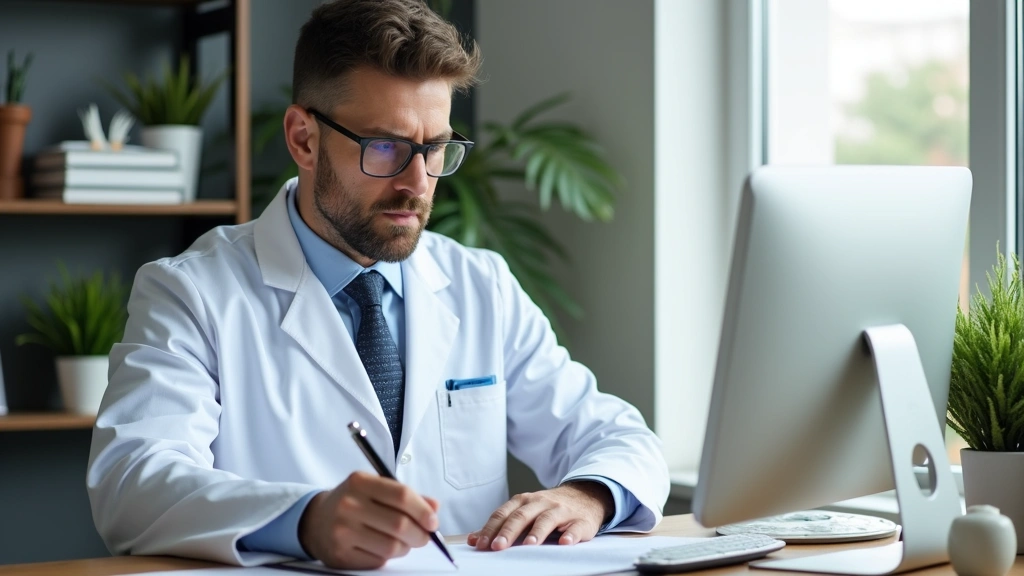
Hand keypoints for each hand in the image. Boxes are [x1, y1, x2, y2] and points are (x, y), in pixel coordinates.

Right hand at [298, 471, 440, 568]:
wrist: (316, 520)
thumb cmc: (355, 502)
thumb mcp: (376, 489)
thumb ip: (406, 496)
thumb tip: (434, 508)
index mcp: (360, 482)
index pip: (401, 496)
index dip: (423, 511)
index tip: (433, 521)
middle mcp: (348, 505)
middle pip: (399, 524)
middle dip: (420, 534)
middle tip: (424, 536)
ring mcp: (342, 531)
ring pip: (391, 546)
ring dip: (405, 547)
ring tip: (402, 542)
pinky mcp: (340, 554)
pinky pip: (378, 560)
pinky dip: (387, 556)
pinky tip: (382, 547)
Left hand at [467, 482, 613, 550]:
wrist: (584, 496)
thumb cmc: (547, 508)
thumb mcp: (524, 512)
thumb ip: (500, 526)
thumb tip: (474, 539)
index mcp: (524, 502)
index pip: (504, 514)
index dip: (491, 529)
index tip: (481, 544)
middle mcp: (541, 503)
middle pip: (522, 516)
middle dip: (509, 532)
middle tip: (498, 547)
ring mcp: (561, 511)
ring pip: (547, 519)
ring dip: (538, 532)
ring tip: (529, 544)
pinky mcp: (581, 520)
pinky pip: (576, 527)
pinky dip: (570, 534)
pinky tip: (565, 543)